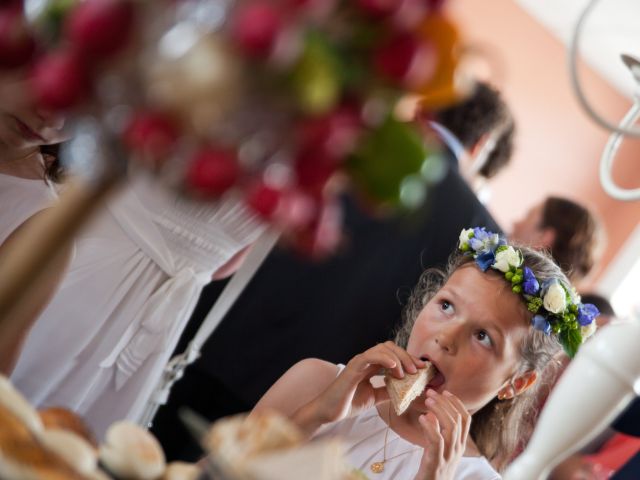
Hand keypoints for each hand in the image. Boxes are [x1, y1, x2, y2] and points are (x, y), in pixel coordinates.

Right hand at [309, 342, 424, 424]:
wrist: (328, 412)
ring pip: (382, 348)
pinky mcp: (353, 367)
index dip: (408, 359)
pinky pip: (370, 356)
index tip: (422, 369)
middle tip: (418, 369)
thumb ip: (387, 391)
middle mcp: (365, 360)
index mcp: (371, 366)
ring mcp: (359, 362)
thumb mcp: (374, 397)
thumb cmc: (347, 403)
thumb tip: (405, 391)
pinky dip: (384, 358)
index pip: (392, 355)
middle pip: (390, 347)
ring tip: (407, 372)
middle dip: (407, 356)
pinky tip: (394, 367)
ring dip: (398, 357)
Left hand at [414, 390, 470, 479]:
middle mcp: (457, 449)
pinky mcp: (436, 462)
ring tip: (427, 400)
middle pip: (458, 420)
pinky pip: (437, 441)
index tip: (445, 391)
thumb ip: (437, 431)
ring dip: (439, 410)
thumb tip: (430, 413)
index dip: (457, 403)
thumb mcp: (438, 448)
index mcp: (460, 445)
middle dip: (445, 402)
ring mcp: (448, 456)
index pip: (466, 419)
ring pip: (451, 427)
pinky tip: (421, 418)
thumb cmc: (432, 469)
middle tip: (431, 392)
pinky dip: (430, 426)